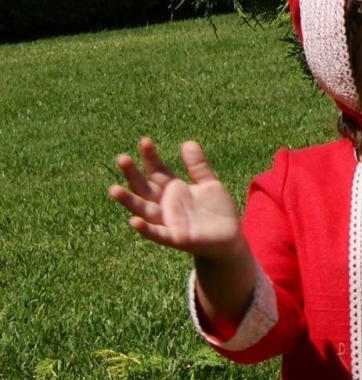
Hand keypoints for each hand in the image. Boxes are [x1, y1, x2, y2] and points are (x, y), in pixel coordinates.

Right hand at [108, 137, 242, 259]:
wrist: (230, 238)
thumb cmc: (217, 211)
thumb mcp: (210, 184)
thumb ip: (198, 166)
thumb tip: (188, 142)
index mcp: (173, 189)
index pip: (157, 170)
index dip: (150, 156)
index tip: (145, 141)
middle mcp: (165, 204)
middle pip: (144, 187)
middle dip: (132, 174)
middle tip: (121, 159)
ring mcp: (168, 221)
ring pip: (144, 210)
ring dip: (129, 201)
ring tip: (113, 189)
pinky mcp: (175, 238)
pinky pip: (157, 234)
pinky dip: (145, 229)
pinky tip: (133, 221)